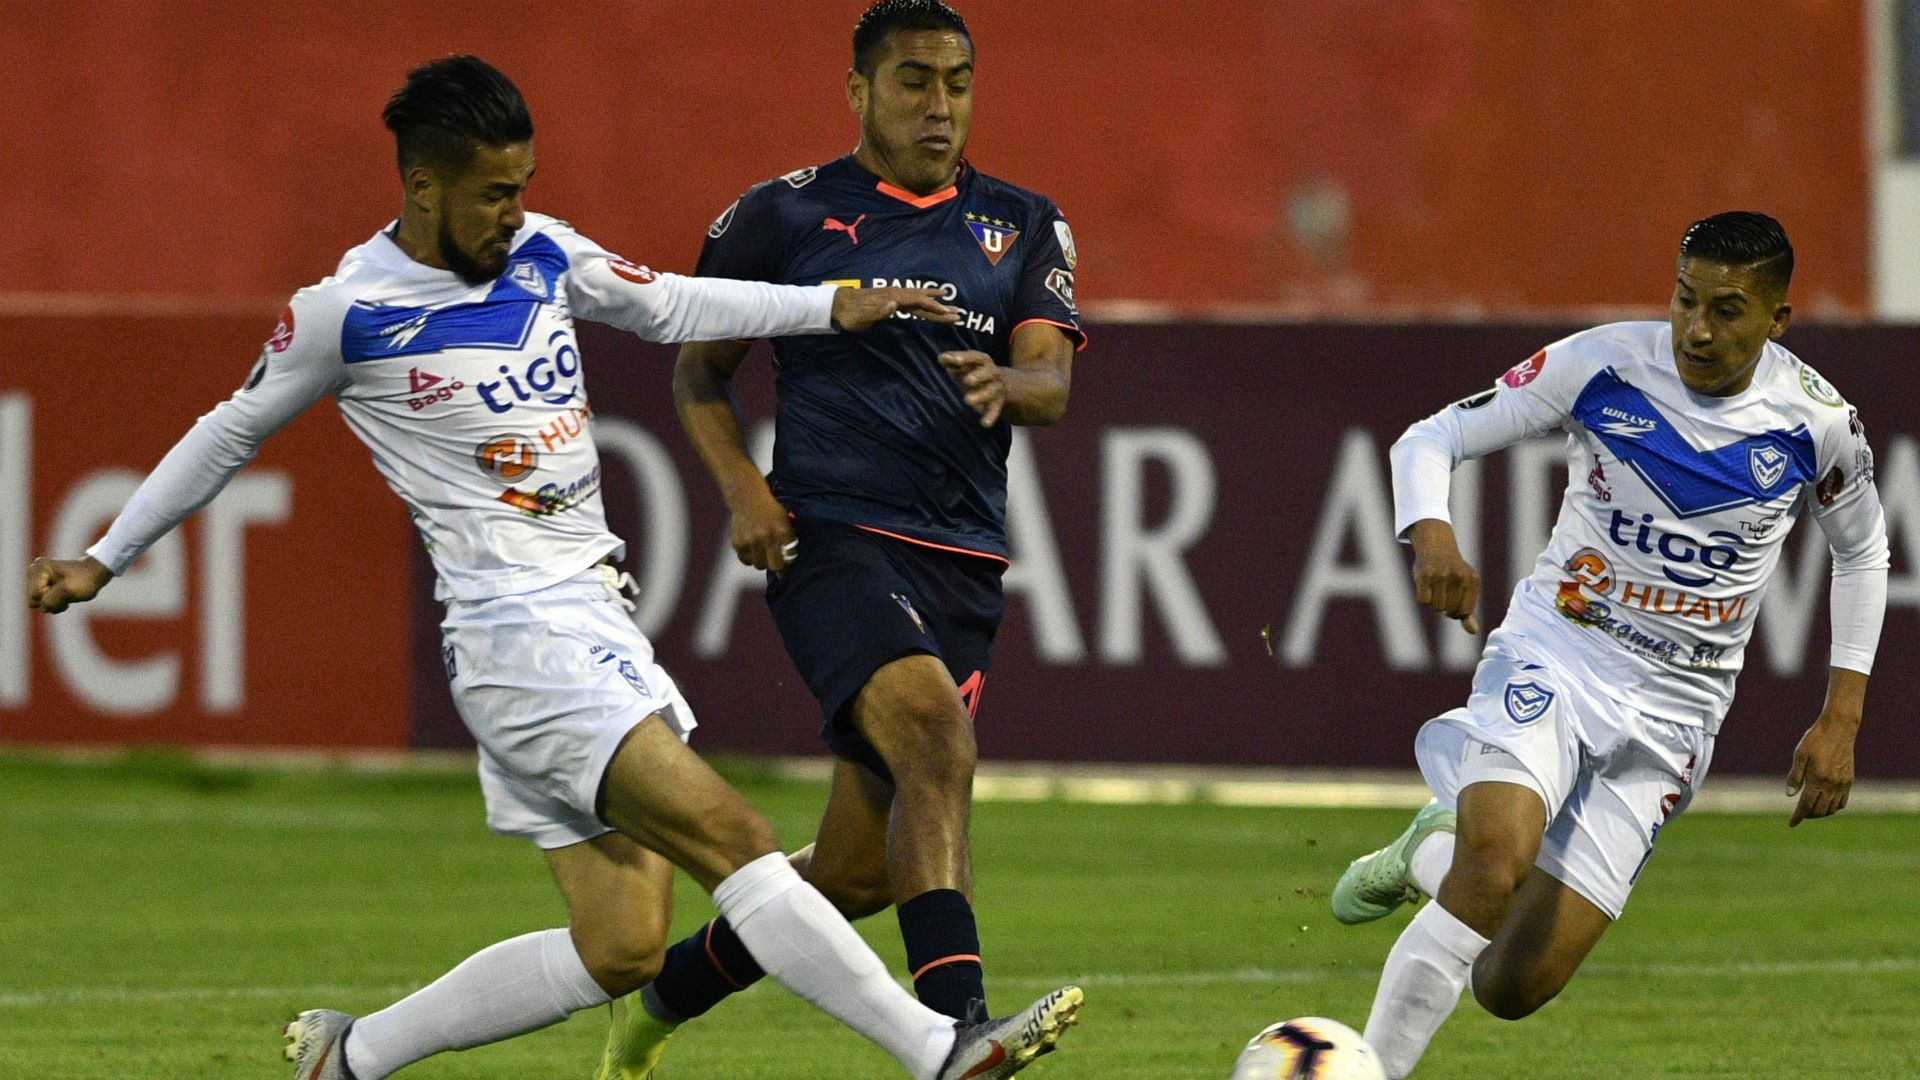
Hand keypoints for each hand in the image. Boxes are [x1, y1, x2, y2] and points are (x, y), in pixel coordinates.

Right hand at [26, 555, 111, 613]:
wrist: (96, 574)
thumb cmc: (85, 579)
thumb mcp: (69, 590)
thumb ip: (51, 600)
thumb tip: (43, 608)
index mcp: (38, 568)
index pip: (37, 594)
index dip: (52, 596)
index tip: (65, 588)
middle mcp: (34, 573)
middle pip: (34, 601)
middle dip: (51, 602)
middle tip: (67, 594)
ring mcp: (37, 580)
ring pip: (39, 604)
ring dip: (55, 604)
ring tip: (67, 595)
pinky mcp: (43, 587)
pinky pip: (44, 605)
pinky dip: (56, 604)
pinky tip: (66, 597)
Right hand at [729, 487, 798, 571]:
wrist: (748, 497)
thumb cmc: (771, 511)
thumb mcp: (785, 519)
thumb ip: (789, 537)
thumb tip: (789, 559)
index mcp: (782, 530)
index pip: (790, 556)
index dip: (790, 560)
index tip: (787, 560)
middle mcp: (766, 536)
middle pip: (775, 566)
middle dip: (778, 567)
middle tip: (776, 563)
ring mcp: (751, 540)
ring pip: (759, 565)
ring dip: (762, 562)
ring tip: (763, 555)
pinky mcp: (738, 542)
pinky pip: (745, 560)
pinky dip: (749, 558)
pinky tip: (752, 550)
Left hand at [830, 287, 959, 331]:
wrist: (837, 305)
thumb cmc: (850, 314)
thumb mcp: (862, 316)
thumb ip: (879, 311)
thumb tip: (896, 305)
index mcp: (893, 298)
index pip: (918, 302)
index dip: (934, 308)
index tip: (948, 313)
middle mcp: (896, 294)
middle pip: (923, 300)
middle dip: (940, 307)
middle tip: (958, 313)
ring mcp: (894, 296)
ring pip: (919, 298)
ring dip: (934, 301)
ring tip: (950, 300)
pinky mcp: (891, 300)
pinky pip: (912, 300)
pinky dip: (923, 299)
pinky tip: (927, 300)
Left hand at [938, 350, 1005, 426]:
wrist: (1000, 385)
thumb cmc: (973, 372)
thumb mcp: (962, 366)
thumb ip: (951, 361)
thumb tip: (941, 358)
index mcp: (982, 361)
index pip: (976, 357)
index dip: (966, 358)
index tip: (955, 361)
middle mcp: (992, 373)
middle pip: (989, 372)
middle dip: (979, 375)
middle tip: (967, 380)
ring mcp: (996, 388)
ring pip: (992, 391)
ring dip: (981, 395)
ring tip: (967, 400)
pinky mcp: (996, 404)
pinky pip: (995, 410)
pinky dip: (991, 416)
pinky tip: (984, 423)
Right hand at [1408, 519, 1479, 633]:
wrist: (1436, 545)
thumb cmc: (1452, 571)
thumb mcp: (1465, 587)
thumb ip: (1467, 609)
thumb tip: (1473, 631)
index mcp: (1472, 580)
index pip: (1464, 612)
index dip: (1456, 611)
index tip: (1453, 601)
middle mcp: (1458, 577)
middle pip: (1449, 611)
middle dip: (1444, 606)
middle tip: (1443, 592)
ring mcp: (1441, 575)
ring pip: (1436, 607)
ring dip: (1433, 602)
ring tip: (1435, 588)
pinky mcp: (1424, 576)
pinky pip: (1423, 601)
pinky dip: (1422, 598)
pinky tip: (1425, 585)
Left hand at [1786, 710, 1857, 826]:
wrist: (1839, 728)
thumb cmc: (1816, 739)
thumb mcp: (1800, 755)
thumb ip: (1795, 776)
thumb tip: (1790, 795)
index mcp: (1817, 779)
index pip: (1806, 805)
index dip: (1798, 817)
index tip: (1791, 824)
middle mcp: (1832, 784)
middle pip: (1819, 810)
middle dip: (1808, 815)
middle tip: (1800, 814)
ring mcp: (1843, 783)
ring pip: (1832, 808)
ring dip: (1821, 813)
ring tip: (1811, 810)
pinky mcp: (1849, 780)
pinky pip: (1843, 801)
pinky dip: (1834, 807)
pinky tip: (1826, 803)